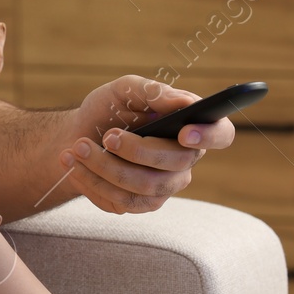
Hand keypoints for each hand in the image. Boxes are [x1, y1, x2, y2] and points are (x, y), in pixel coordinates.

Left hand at [60, 75, 235, 213]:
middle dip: (135, 150)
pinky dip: (92, 182)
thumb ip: (152, 91)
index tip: (184, 133)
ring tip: (77, 148)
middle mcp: (184, 160)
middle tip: (105, 135)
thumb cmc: (108, 110)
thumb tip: (183, 101)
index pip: (221, 135)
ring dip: (104, 167)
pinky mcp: (140, 203)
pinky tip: (72, 164)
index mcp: (190, 127)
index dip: (209, 137)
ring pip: (144, 186)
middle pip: (174, 164)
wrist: (76, 136)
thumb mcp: (123, 90)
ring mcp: (164, 186)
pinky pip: (122, 201)